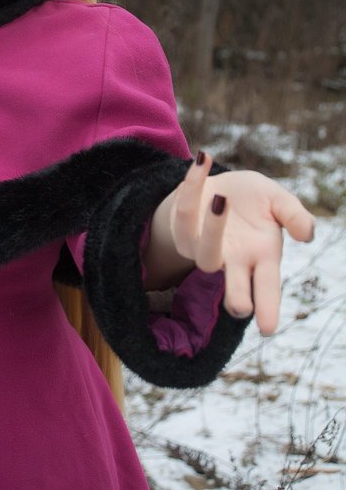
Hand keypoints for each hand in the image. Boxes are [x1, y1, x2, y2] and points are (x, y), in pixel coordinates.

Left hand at [167, 152, 314, 335]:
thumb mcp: (278, 201)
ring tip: (223, 199)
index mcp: (261, 257)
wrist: (218, 185)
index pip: (267, 288)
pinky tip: (204, 160)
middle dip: (236, 297)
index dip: (268, 308)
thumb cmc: (254, 201)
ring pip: (203, 253)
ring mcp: (205, 248)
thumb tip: (307, 234)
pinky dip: (192, 184)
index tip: (268, 329)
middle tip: (241, 307)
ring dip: (213, 228)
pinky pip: (183, 211)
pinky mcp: (182, 230)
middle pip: (233, 287)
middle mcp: (233, 260)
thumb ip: (294, 214)